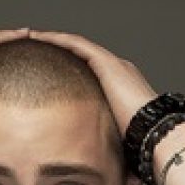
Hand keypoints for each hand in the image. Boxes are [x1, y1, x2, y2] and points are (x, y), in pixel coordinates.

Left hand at [27, 30, 156, 135]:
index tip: (48, 64)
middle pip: (81, 53)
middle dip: (58, 47)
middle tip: (35, 44)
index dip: (67, 63)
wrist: (153, 129)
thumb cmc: (136, 138)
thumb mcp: (112, 131)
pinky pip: (77, 44)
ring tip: (32, 36)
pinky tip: (41, 37)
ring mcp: (112, 63)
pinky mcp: (106, 63)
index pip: (88, 68)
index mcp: (118, 84)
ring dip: (54, 39)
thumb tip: (86, 148)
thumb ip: (99, 130)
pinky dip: (59, 39)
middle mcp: (116, 69)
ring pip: (77, 44)